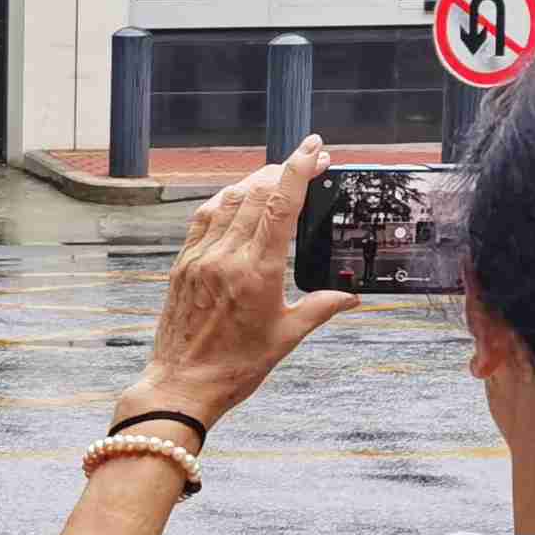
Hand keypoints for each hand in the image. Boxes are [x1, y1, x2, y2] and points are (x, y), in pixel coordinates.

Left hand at [121, 136, 355, 436]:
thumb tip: (352, 296)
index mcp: (257, 271)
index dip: (298, 169)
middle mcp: (226, 257)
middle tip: (307, 162)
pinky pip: (204, 218)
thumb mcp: (287, 336)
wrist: (182, 385)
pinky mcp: (183, 264)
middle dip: (284, 171)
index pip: (281, 205)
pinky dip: (224, 201)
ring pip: (229, 200)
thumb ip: (321, 308)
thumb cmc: (235, 367)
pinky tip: (237, 199)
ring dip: (255, 181)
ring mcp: (200, 258)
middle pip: (256, 193)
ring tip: (277, 176)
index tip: (315, 148)